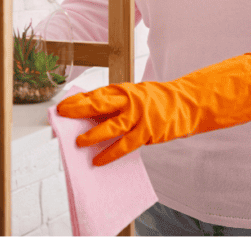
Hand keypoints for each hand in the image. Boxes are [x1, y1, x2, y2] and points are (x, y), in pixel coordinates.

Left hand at [55, 53, 250, 166]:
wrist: (189, 103)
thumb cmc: (158, 101)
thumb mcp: (135, 96)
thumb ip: (115, 104)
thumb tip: (90, 114)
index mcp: (124, 89)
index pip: (96, 94)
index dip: (77, 100)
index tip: (61, 107)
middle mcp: (130, 100)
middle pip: (99, 104)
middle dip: (78, 110)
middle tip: (62, 117)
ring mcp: (140, 116)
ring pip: (111, 126)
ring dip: (93, 135)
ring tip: (78, 143)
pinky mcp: (149, 132)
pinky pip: (126, 145)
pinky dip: (111, 154)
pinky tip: (99, 160)